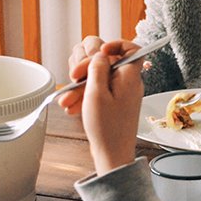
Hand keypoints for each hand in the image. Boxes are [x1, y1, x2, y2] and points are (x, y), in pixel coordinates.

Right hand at [81, 49, 143, 174]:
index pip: (133, 49)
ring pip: (99, 77)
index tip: (100, 52)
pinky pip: (98, 91)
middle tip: (73, 78)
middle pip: (108, 62)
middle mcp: (128, 83)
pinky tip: (73, 106)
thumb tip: (100, 54)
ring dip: (81, 85)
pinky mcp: (113, 102)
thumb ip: (98, 69)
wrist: (112, 155)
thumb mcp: (96, 94)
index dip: (116, 45)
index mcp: (130, 77)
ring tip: (67, 100)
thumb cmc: (107, 128)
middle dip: (86, 68)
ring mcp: (121, 93)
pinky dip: (85, 96)